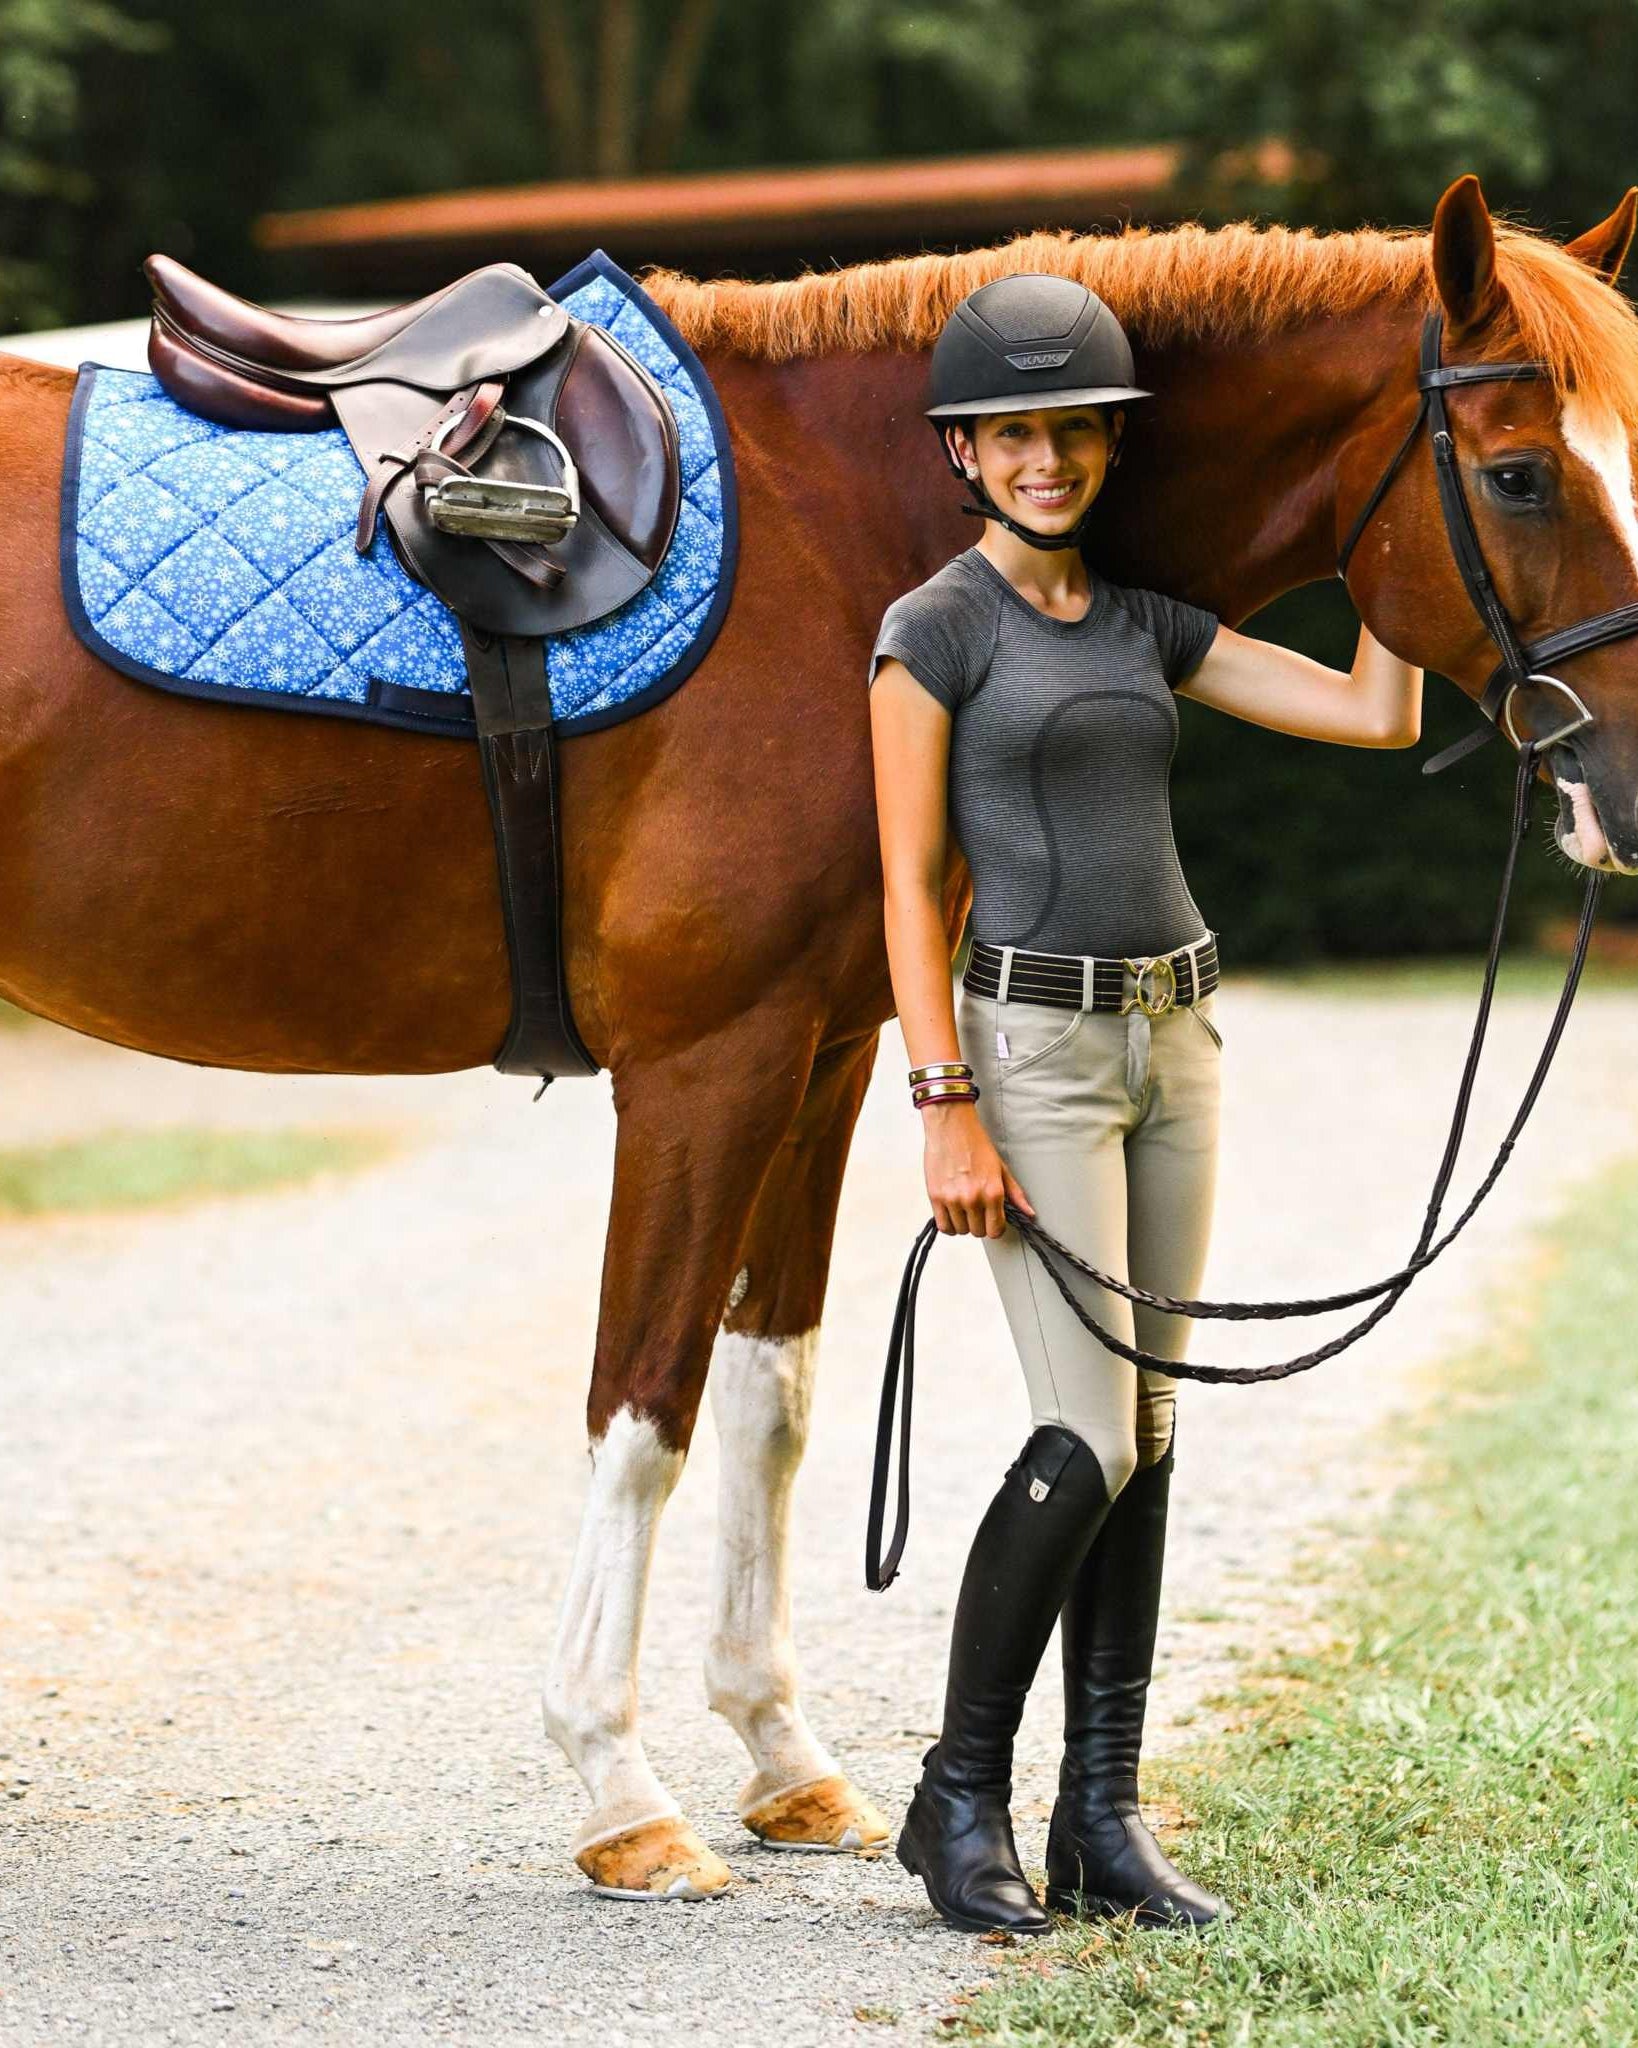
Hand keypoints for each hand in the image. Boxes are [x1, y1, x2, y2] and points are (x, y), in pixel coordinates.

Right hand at [921, 1100, 1035, 1236]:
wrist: (951, 1127)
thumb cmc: (975, 1144)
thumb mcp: (1001, 1168)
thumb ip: (1016, 1194)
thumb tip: (1030, 1213)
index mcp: (993, 1192)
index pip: (995, 1230)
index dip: (995, 1227)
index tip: (991, 1221)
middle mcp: (973, 1199)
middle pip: (978, 1232)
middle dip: (979, 1224)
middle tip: (977, 1211)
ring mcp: (953, 1199)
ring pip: (960, 1230)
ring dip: (963, 1223)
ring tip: (963, 1208)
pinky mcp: (935, 1197)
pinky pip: (943, 1226)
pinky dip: (948, 1224)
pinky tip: (951, 1213)